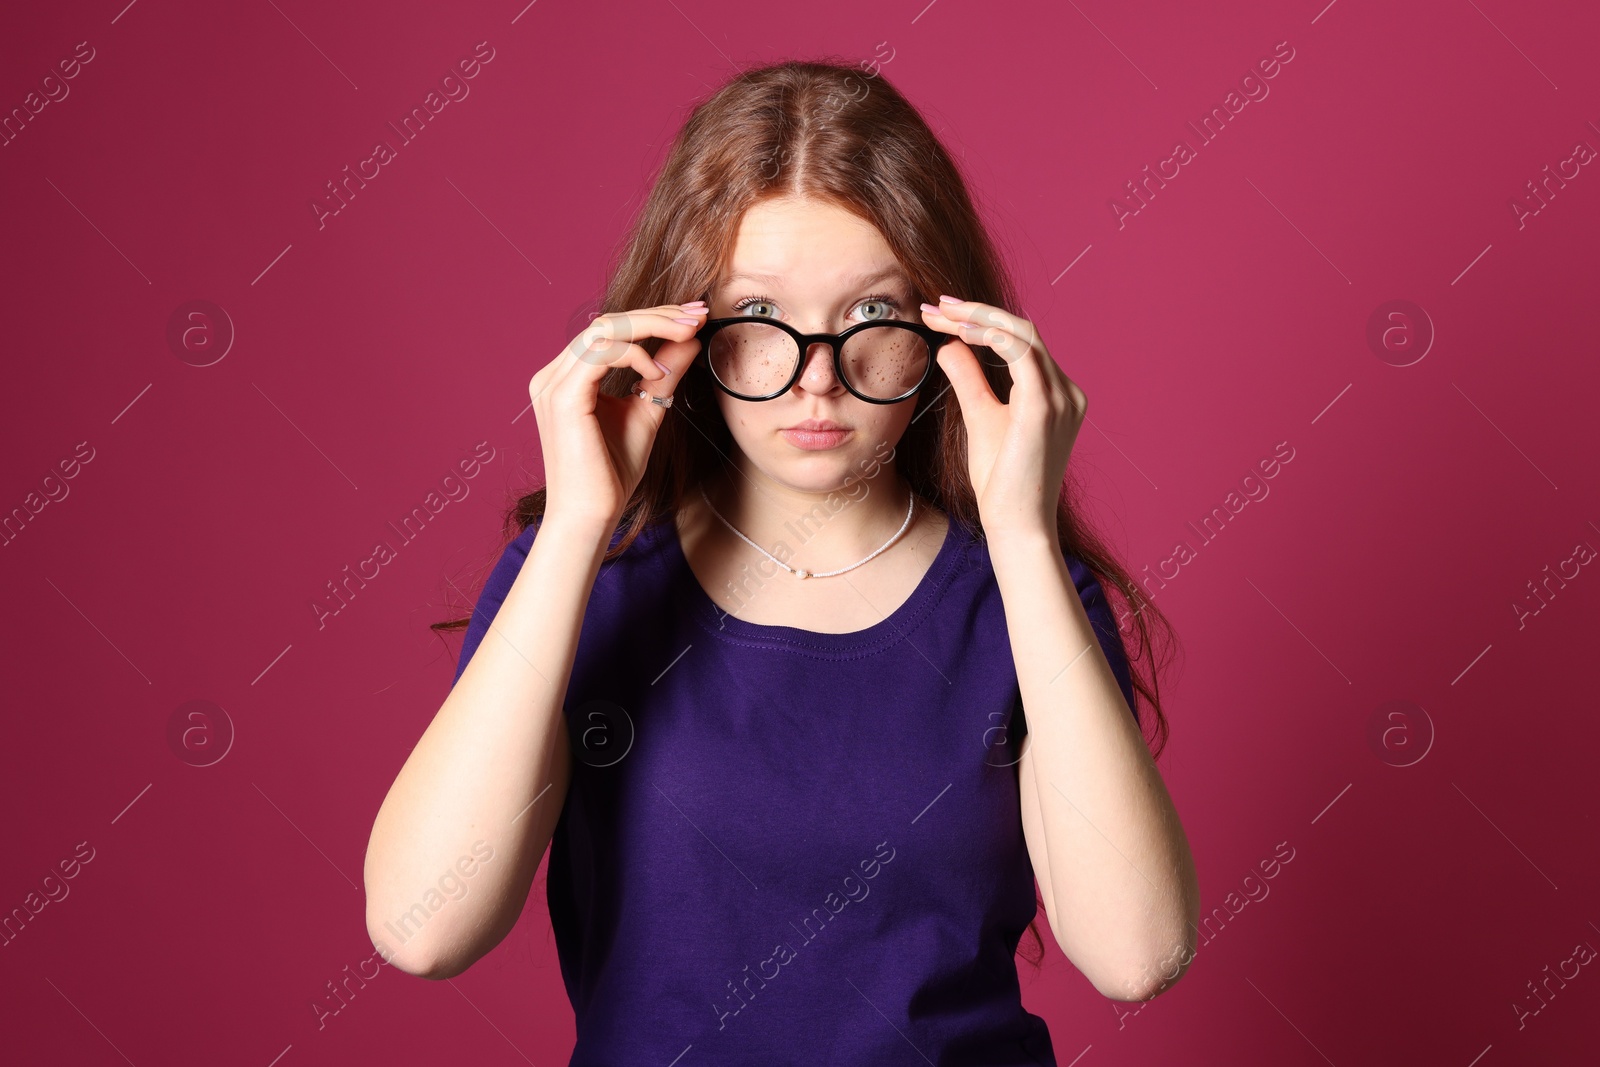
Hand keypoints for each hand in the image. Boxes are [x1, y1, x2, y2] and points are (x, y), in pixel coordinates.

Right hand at [527, 302, 707, 530]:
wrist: (591, 515)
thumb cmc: (612, 474)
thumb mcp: (647, 411)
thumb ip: (664, 375)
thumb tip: (689, 339)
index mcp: (568, 377)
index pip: (610, 330)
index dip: (653, 317)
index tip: (694, 316)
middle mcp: (554, 375)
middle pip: (607, 322)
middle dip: (658, 314)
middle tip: (698, 314)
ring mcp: (553, 384)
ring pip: (604, 330)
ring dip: (651, 326)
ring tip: (688, 333)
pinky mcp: (562, 397)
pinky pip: (600, 354)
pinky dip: (634, 355)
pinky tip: (657, 373)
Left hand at [918, 296, 1086, 538]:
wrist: (1017, 525)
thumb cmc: (1002, 482)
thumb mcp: (980, 418)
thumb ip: (969, 379)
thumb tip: (950, 345)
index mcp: (1056, 394)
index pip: (1021, 340)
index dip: (981, 320)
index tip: (942, 314)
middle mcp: (1065, 391)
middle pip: (1022, 330)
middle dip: (975, 312)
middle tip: (934, 305)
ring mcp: (1060, 398)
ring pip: (1022, 333)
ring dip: (977, 318)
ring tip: (940, 314)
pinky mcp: (1045, 408)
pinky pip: (1021, 353)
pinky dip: (990, 336)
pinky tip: (959, 333)